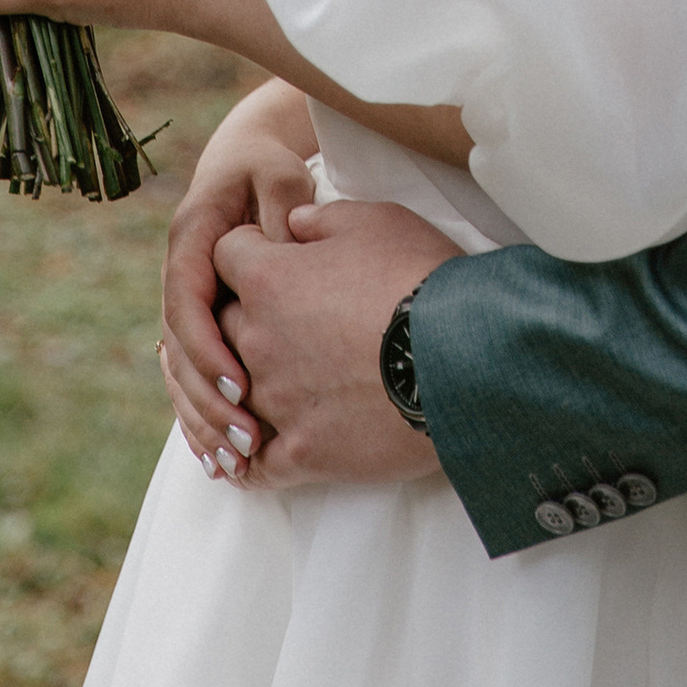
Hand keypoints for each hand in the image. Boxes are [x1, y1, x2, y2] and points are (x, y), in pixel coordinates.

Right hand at [158, 81, 318, 478]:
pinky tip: (220, 460)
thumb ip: (280, 208)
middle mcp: (179, 275)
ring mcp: (185, 302)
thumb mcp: (279, 175)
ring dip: (202, 420)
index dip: (207, 347)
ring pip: (179, 373)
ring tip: (235, 464)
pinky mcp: (198, 324)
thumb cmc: (267, 169)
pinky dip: (201, 418)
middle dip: (207, 400)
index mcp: (192, 237)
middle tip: (246, 441)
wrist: (243, 162)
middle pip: (179, 350)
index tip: (241, 385)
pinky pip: (190, 377)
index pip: (187, 300)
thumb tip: (286, 249)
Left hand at [207, 196, 462, 488]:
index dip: (248, 252)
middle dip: (245, 318)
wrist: (464, 356)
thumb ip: (322, 220)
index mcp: (270, 279)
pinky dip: (248, 462)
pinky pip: (255, 465)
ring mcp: (278, 401)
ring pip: (232, 396)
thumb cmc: (421, 277)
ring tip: (260, 390)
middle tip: (279, 321)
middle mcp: (260, 340)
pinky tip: (247, 460)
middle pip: (223, 326)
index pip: (226, 256)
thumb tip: (294, 224)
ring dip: (244, 388)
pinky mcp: (304, 454)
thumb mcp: (376, 221)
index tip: (272, 258)